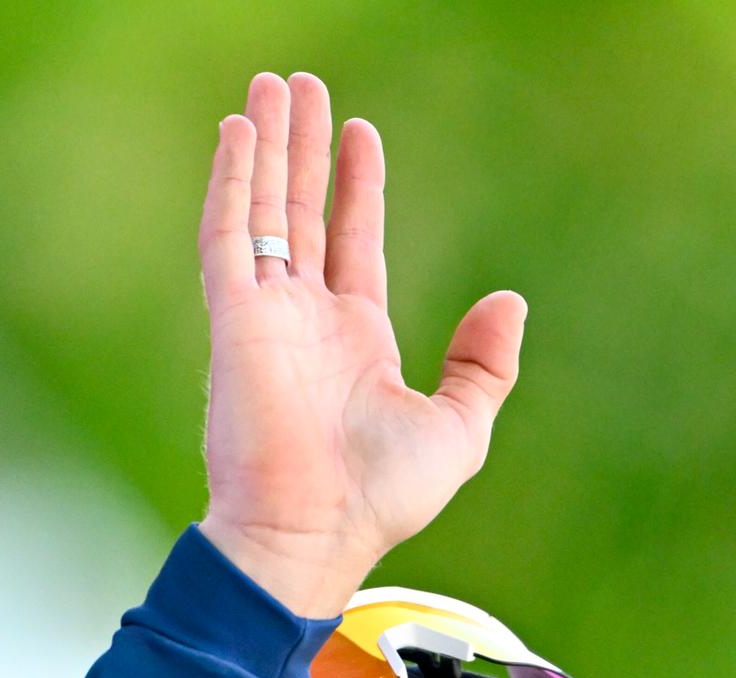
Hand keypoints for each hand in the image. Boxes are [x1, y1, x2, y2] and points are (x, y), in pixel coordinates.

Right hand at [196, 71, 526, 620]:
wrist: (313, 532)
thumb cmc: (379, 498)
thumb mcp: (458, 431)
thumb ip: (483, 368)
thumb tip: (508, 303)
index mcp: (356, 341)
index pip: (354, 244)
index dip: (358, 187)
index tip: (360, 134)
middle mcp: (307, 322)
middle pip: (303, 213)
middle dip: (303, 149)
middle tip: (302, 86)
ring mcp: (266, 318)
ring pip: (263, 211)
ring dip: (266, 148)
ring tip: (271, 86)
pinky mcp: (233, 321)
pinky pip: (227, 236)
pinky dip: (231, 183)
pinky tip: (238, 133)